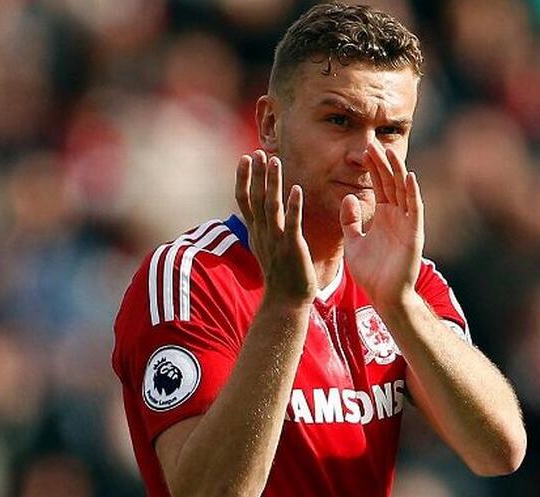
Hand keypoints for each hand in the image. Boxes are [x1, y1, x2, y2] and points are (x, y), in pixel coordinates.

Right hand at [236, 150, 316, 305]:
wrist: (285, 302)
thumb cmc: (280, 275)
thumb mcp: (265, 248)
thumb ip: (263, 229)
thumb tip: (259, 214)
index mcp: (256, 232)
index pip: (244, 200)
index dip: (244, 178)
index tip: (245, 158)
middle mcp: (262, 233)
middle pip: (255, 198)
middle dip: (256, 174)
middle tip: (257, 152)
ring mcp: (276, 240)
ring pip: (271, 205)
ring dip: (273, 182)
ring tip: (274, 161)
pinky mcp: (292, 247)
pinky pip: (292, 223)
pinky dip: (293, 205)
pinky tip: (296, 189)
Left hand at [340, 144, 423, 308]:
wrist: (384, 296)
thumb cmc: (371, 273)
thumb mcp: (353, 242)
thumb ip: (350, 221)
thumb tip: (349, 197)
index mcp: (383, 216)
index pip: (379, 185)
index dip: (373, 167)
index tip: (364, 150)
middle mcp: (397, 216)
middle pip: (391, 183)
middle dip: (383, 163)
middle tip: (373, 144)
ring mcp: (407, 224)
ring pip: (403, 191)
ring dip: (398, 171)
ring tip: (390, 152)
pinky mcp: (414, 234)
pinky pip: (414, 210)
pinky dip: (413, 193)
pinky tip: (409, 177)